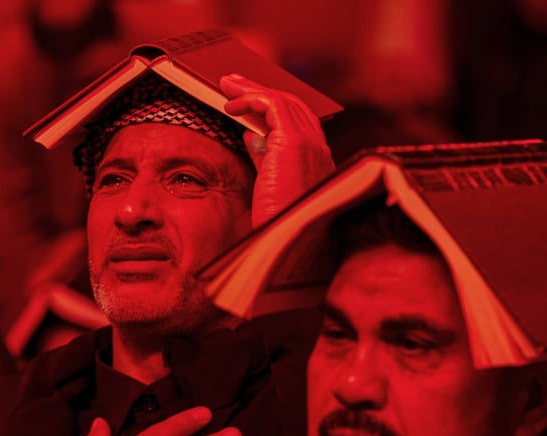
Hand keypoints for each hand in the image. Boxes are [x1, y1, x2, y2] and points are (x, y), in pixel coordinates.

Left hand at [220, 73, 334, 227]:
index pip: (298, 123)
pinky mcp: (294, 142)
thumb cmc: (279, 225)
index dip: (272, 108)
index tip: (250, 102)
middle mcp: (319, 149)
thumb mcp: (270, 187)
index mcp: (318, 162)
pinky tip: (230, 106)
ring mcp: (311, 144)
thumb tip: (250, 135)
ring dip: (252, 89)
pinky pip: (272, 105)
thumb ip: (265, 158)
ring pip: (282, 100)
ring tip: (227, 85)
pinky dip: (250, 99)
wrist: (288, 242)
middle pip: (291, 105)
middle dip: (260, 90)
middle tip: (235, 83)